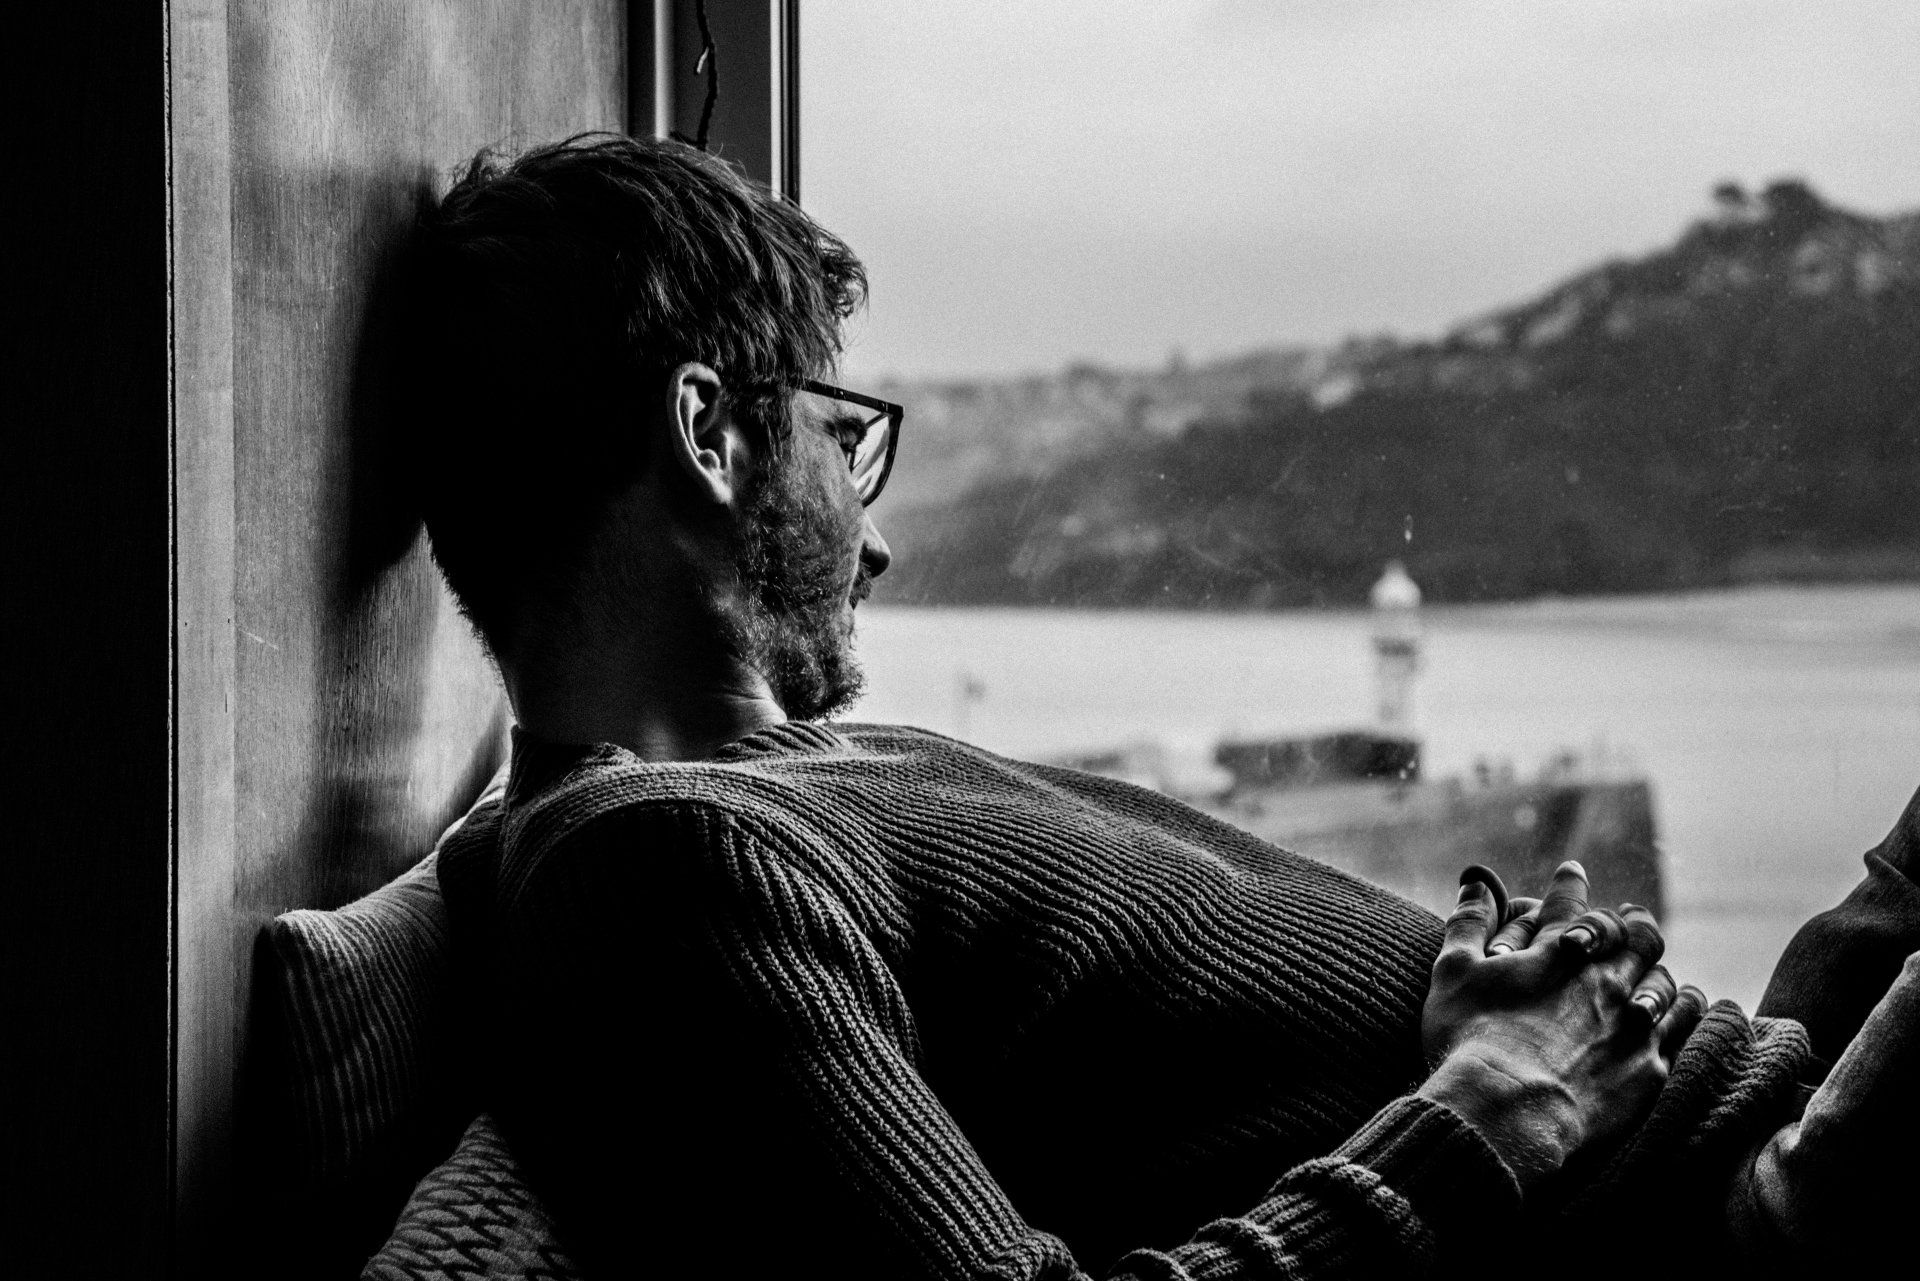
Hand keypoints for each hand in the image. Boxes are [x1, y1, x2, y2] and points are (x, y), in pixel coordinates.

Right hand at [1416, 861, 1706, 1187]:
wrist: (1507, 1108)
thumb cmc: (1471, 1037)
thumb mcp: (1454, 971)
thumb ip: (1468, 922)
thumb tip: (1474, 882)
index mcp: (1557, 951)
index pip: (1568, 904)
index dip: (1569, 884)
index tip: (1573, 871)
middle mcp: (1602, 978)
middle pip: (1632, 937)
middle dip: (1632, 922)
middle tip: (1632, 917)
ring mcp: (1631, 1020)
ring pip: (1663, 980)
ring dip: (1658, 969)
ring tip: (1656, 969)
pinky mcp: (1650, 1064)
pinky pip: (1684, 1026)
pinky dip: (1685, 1010)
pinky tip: (1685, 1009)